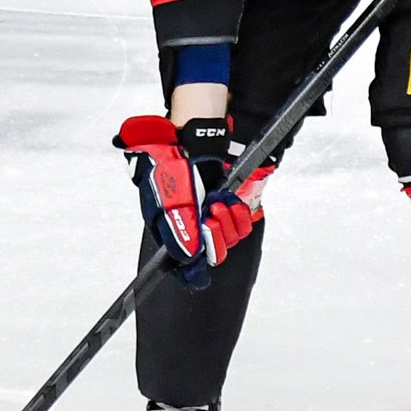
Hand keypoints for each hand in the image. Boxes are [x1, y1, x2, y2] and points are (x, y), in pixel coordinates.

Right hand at [115, 116, 263, 288]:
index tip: (201, 264)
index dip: (193, 269)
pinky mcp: (226, 208)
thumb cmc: (172, 166)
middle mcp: (190, 229)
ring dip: (227, 221)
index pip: (183, 264)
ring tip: (216, 202)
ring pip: (229, 239)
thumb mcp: (171, 198)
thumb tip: (188, 257)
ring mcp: (209, 218)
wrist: (191, 142)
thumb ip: (180, 229)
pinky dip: (238, 214)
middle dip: (215, 237)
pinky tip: (227, 200)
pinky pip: (241, 225)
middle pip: (212, 255)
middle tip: (210, 218)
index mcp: (169, 231)